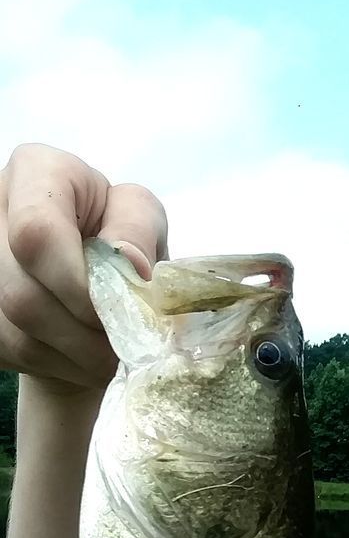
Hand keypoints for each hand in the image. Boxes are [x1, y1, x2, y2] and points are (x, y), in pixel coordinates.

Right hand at [0, 142, 168, 396]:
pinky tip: (80, 353)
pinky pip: (15, 352)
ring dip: (75, 355)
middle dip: (83, 332)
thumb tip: (132, 266)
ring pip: (17, 331)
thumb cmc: (120, 242)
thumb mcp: (143, 221)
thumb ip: (138, 232)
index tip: (115, 310)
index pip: (36, 233)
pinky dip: (59, 364)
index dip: (76, 285)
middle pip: (23, 293)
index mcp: (36, 172)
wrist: (94, 286)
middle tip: (123, 344)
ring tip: (109, 352)